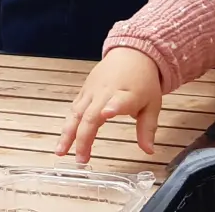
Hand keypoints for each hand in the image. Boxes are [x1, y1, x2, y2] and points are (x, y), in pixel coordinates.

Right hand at [58, 48, 163, 162]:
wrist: (132, 54)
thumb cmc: (143, 82)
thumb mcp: (153, 105)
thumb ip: (147, 129)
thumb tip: (148, 151)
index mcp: (127, 94)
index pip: (119, 101)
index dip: (113, 108)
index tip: (106, 114)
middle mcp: (106, 92)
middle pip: (91, 114)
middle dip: (83, 138)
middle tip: (82, 160)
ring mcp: (92, 90)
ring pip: (77, 113)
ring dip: (68, 133)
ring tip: (61, 152)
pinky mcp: (84, 90)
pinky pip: (74, 109)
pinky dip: (67, 125)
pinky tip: (63, 141)